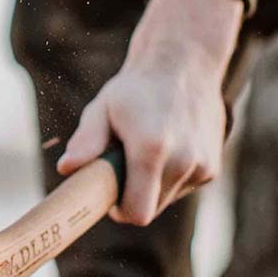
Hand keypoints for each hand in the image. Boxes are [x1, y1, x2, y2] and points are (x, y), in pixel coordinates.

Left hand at [57, 0, 242, 224]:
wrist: (184, 64)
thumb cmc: (135, 88)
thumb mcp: (102, 109)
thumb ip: (85, 142)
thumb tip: (66, 169)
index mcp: (152, 150)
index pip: (136, 213)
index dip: (119, 210)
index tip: (108, 196)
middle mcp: (182, 162)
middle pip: (149, 210)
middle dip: (132, 197)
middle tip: (121, 168)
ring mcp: (202, 166)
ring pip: (165, 200)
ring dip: (150, 187)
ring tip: (145, 152)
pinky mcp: (212, 168)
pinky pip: (181, 188)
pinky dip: (169, 179)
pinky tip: (165, 149)